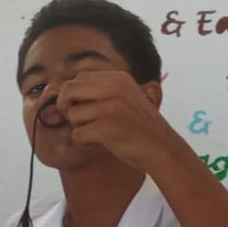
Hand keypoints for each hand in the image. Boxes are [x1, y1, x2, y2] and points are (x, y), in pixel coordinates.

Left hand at [57, 70, 185, 172]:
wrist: (162, 148)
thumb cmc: (141, 127)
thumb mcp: (126, 98)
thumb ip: (102, 91)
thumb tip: (66, 92)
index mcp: (119, 79)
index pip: (80, 78)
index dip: (72, 93)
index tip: (77, 107)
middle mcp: (113, 89)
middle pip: (69, 90)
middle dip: (66, 106)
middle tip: (75, 120)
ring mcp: (109, 108)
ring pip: (72, 114)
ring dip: (78, 127)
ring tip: (95, 133)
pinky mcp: (105, 129)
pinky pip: (77, 134)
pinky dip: (83, 141)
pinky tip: (97, 143)